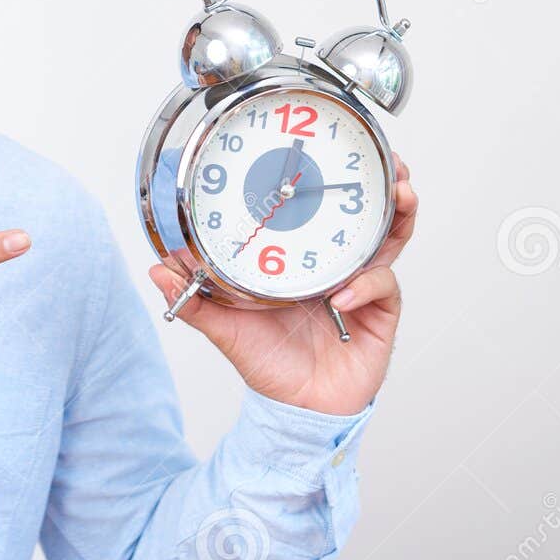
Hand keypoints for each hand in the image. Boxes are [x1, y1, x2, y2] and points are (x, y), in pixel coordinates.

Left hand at [149, 154, 417, 415]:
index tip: (331, 148)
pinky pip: (383, 285)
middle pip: (369, 214)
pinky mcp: (379, 313)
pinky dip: (368, 283)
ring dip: (398, 213)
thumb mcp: (225, 326)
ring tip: (401, 193)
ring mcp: (362, 286)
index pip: (321, 210)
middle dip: (383, 183)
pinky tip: (345, 292)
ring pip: (390, 238)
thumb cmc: (268, 363)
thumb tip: (158, 269)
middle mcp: (337, 264)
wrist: (296, 410)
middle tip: (389, 163)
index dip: (332, 179)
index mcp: (303, 258)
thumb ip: (195, 297)